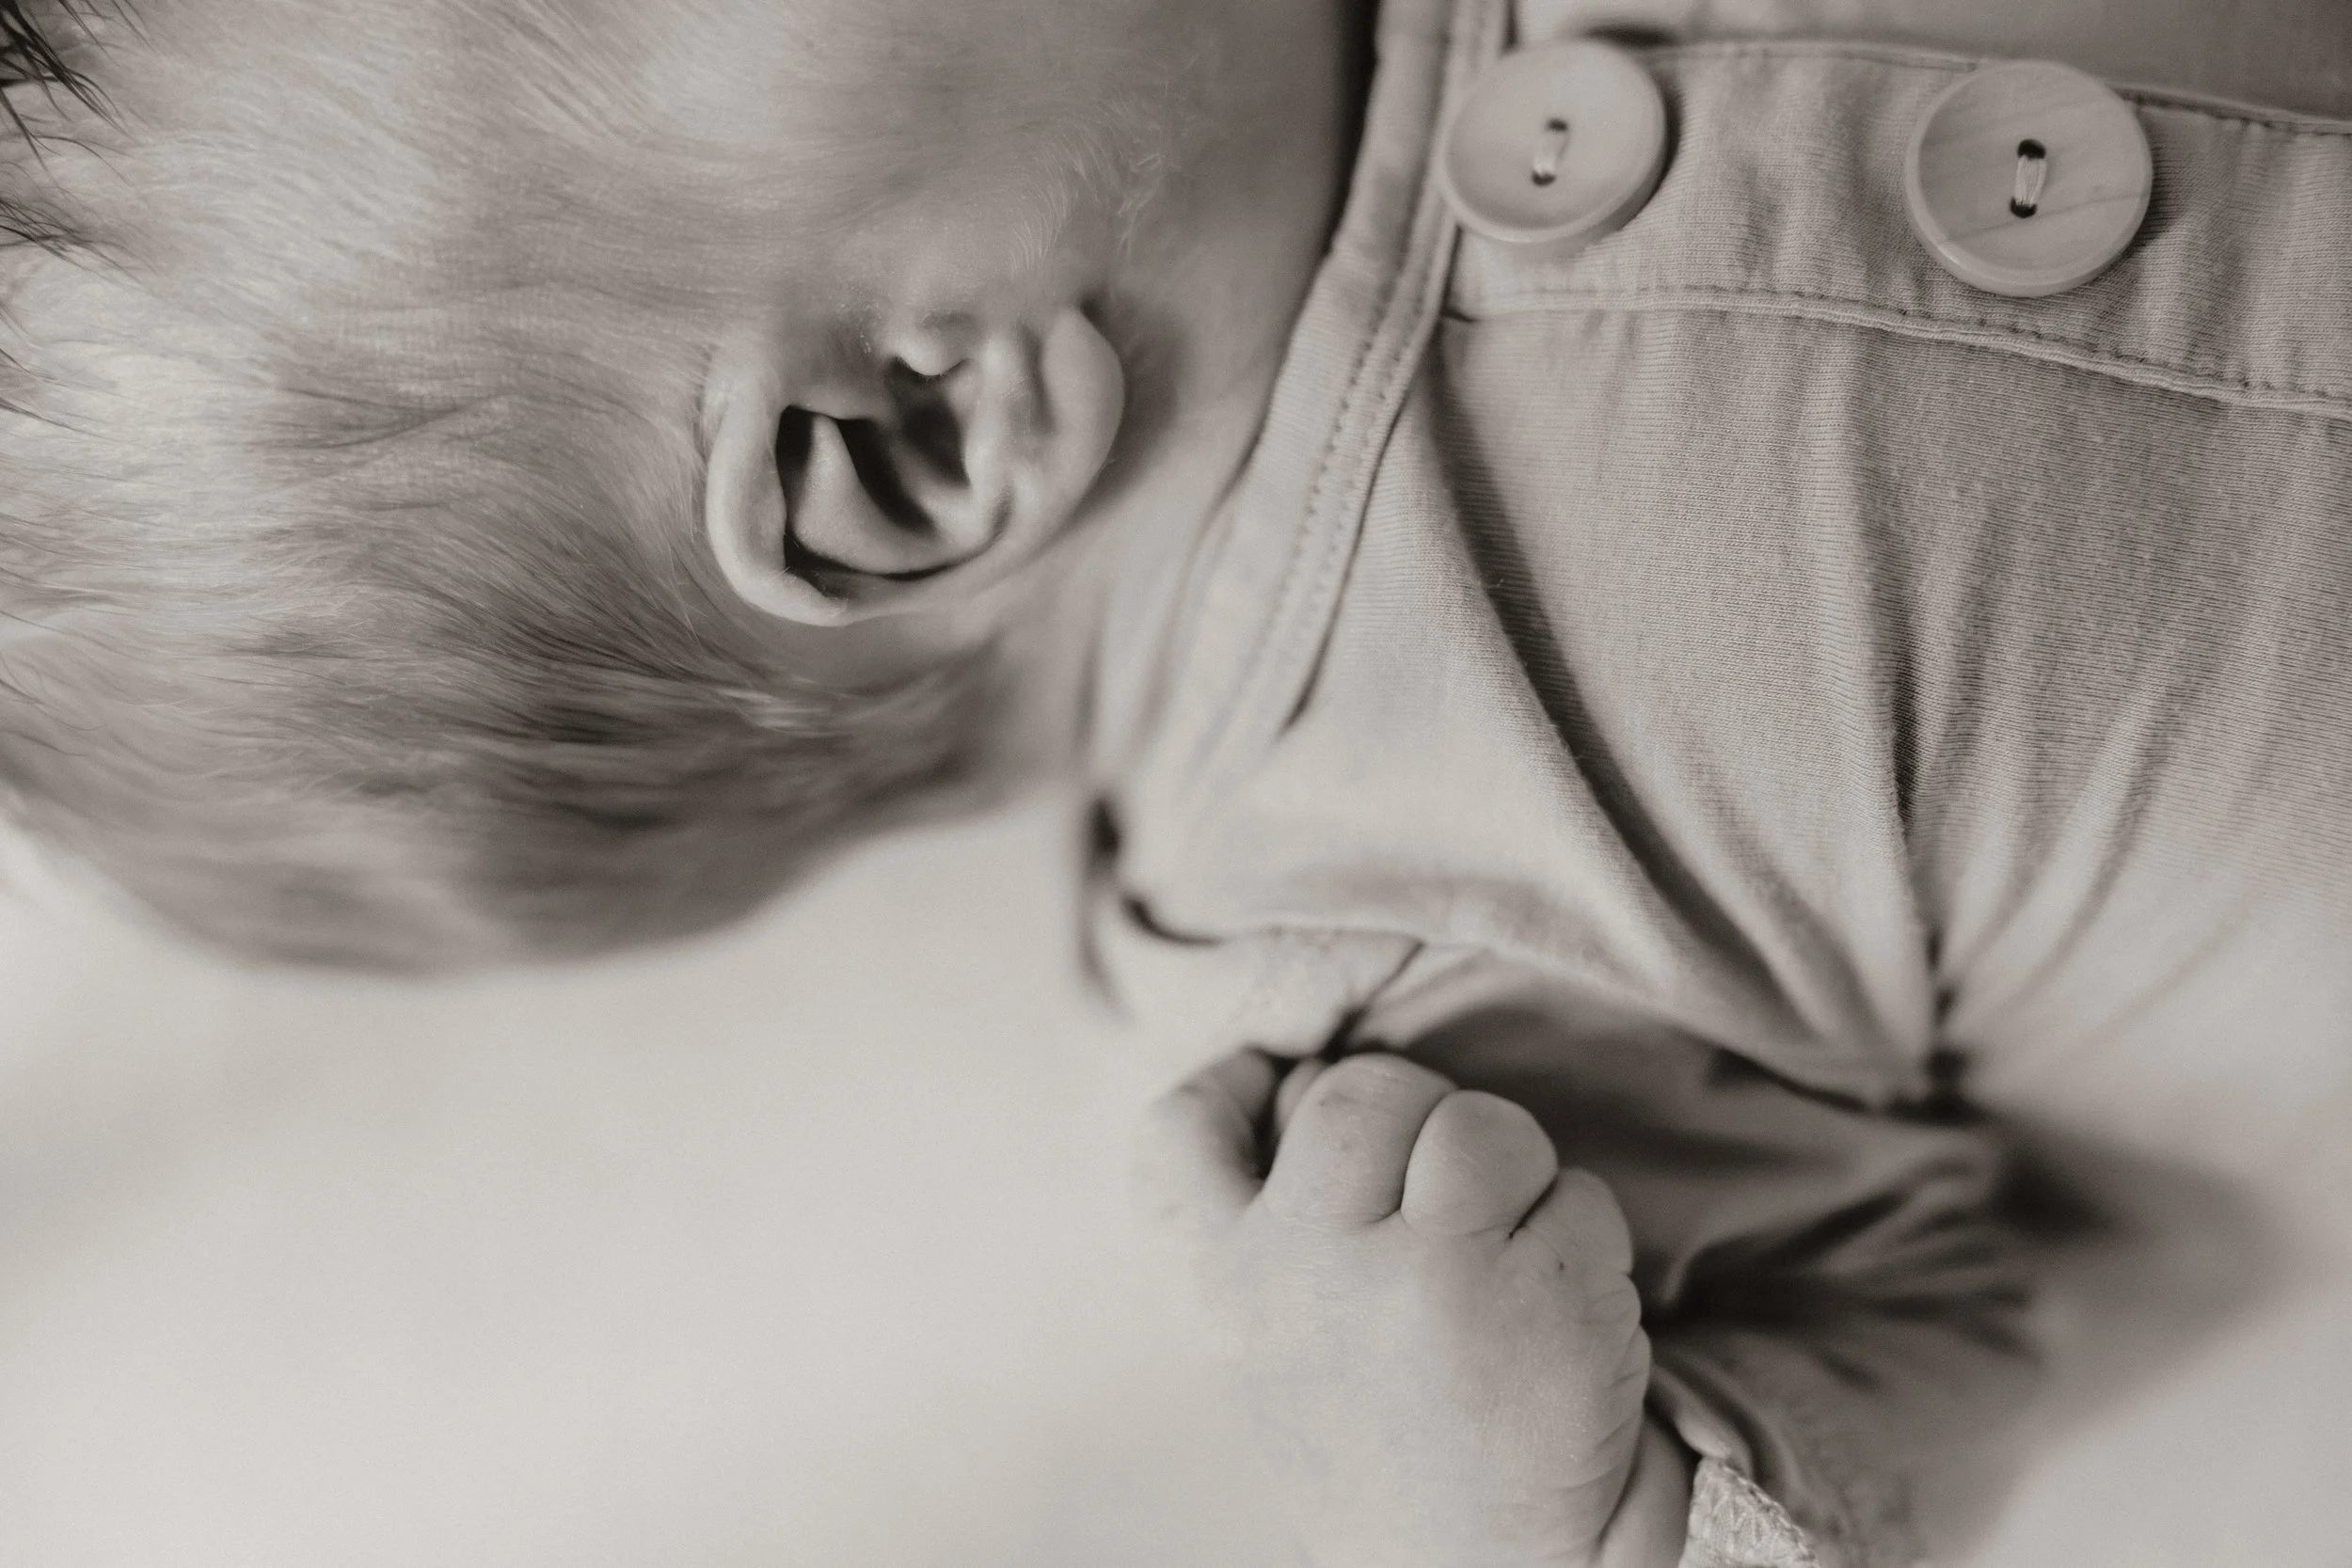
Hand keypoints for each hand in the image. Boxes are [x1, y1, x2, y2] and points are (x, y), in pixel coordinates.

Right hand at [1136, 1049, 1681, 1567]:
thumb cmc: (1392, 1448)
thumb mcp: (1280, 1351)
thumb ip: (1273, 1232)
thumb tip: (1297, 1083)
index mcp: (1225, 1290)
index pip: (1180, 1133)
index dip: (1233, 1083)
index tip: (1277, 1081)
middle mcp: (1307, 1271)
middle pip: (1362, 1090)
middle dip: (1422, 1117)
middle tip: (1444, 1200)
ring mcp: (1422, 1277)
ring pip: (1481, 1124)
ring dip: (1516, 1173)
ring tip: (1512, 1260)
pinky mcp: (1537, 1294)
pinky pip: (1576, 1194)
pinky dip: (1589, 1243)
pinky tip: (1566, 1320)